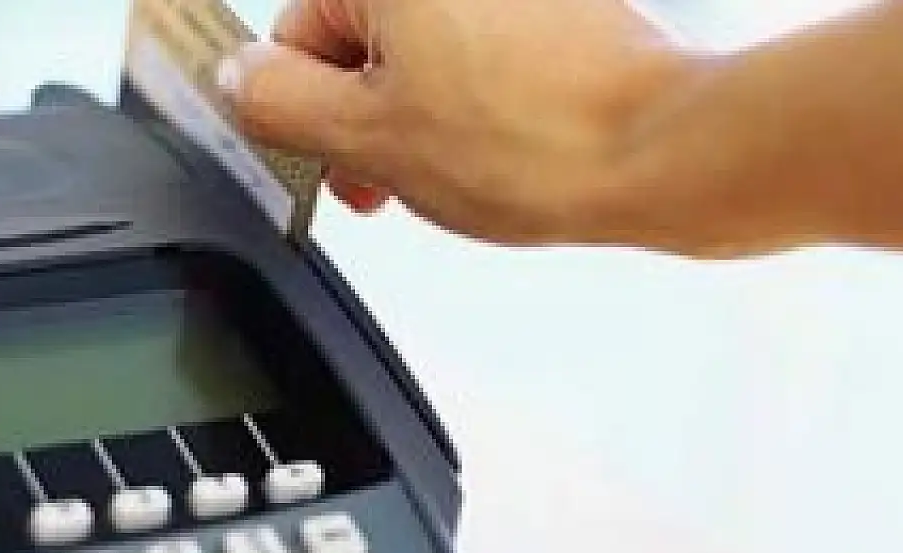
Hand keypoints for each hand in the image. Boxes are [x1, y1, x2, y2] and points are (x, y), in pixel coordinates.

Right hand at [217, 0, 693, 244]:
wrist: (661, 153)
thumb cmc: (534, 142)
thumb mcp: (369, 136)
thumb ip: (280, 103)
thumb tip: (241, 79)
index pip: (296, 33)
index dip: (303, 114)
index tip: (325, 162)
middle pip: (360, 40)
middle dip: (362, 121)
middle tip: (380, 185)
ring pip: (423, 56)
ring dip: (415, 122)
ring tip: (444, 179)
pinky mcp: (554, 14)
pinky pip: (481, 57)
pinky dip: (470, 107)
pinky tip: (491, 158)